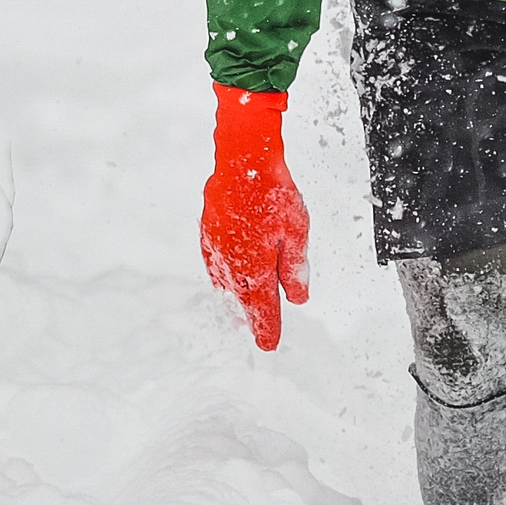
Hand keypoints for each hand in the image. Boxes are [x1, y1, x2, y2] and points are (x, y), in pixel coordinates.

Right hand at [201, 84, 310, 349]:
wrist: (242, 159)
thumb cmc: (272, 193)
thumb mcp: (297, 233)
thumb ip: (295, 269)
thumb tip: (297, 298)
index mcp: (256, 270)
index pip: (263, 311)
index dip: (268, 330)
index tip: (270, 345)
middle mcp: (232, 266)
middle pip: (244, 302)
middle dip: (253, 318)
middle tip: (262, 332)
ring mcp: (216, 252)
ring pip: (228, 285)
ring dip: (239, 298)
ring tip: (247, 310)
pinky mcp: (208, 236)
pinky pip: (217, 266)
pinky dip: (226, 277)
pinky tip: (231, 277)